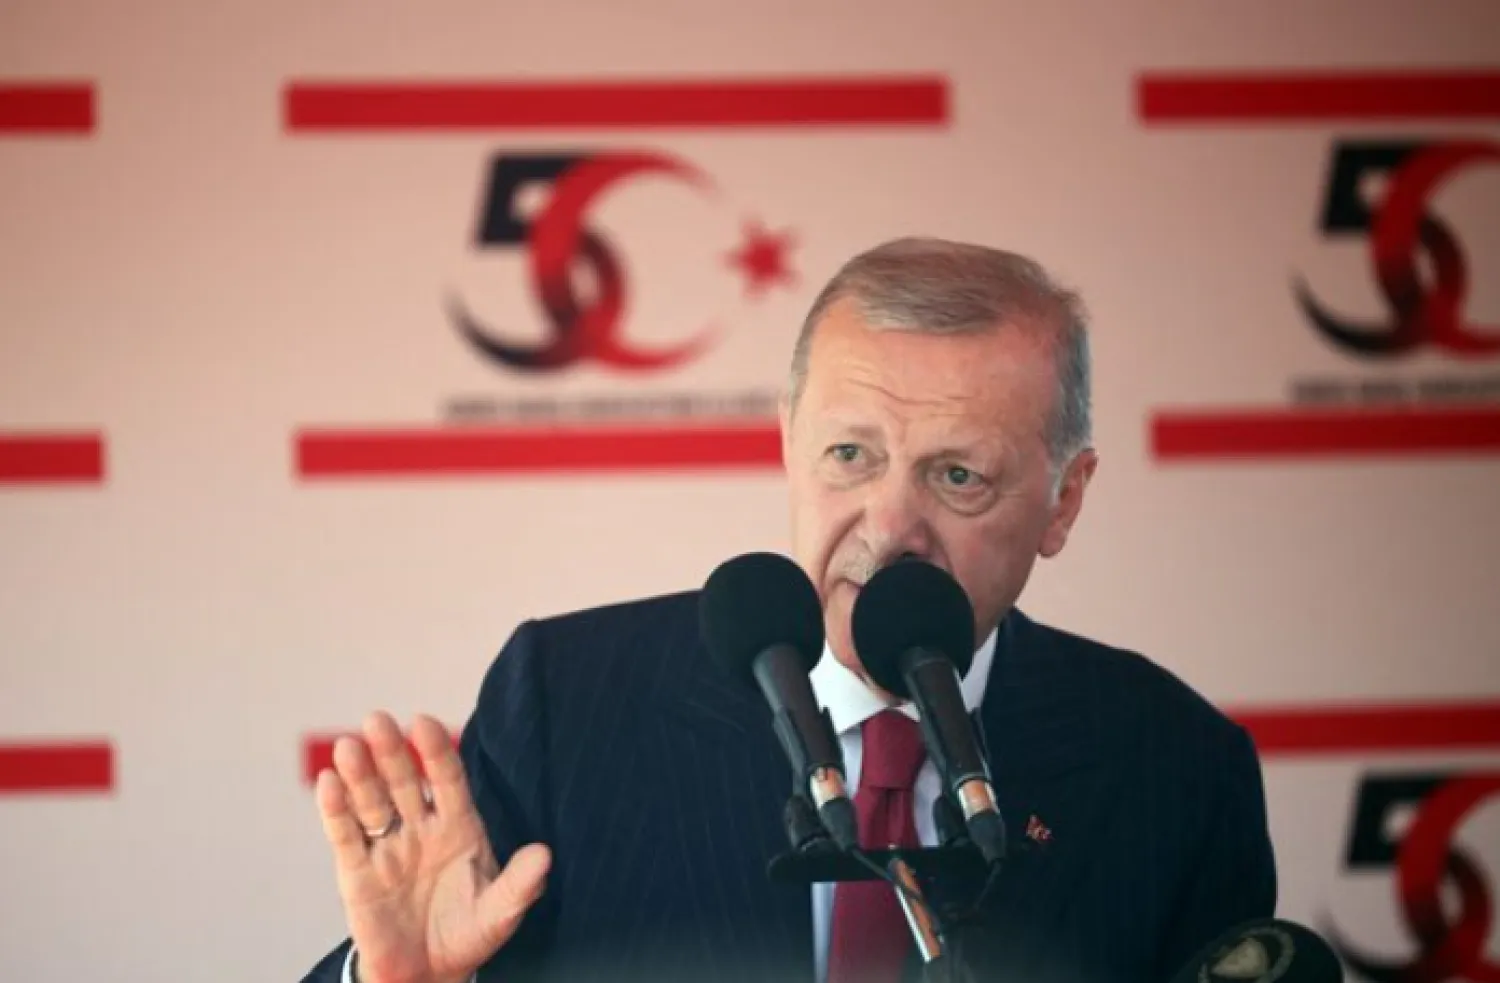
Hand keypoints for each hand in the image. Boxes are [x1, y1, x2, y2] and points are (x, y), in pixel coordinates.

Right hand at [315, 712, 551, 982]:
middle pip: (404, 782)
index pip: (447, 780)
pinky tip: (328, 783)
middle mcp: (420, 827)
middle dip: (391, 751)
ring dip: (358, 774)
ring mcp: (387, 846)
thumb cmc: (468, 934)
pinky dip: (335, 809)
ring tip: (347, 746)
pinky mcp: (356, 872)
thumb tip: (544, 855)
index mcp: (458, 826)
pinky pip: (344, 835)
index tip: (423, 723)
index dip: (436, 752)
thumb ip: (519, 884)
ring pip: (371, 802)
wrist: (427, 972)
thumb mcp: (500, 913)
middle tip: (378, 720)